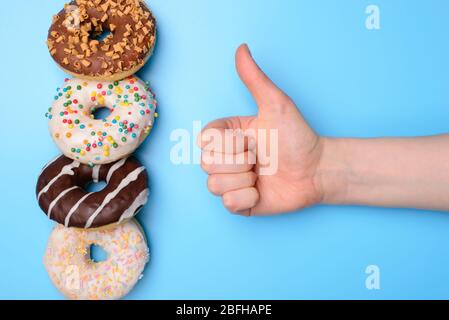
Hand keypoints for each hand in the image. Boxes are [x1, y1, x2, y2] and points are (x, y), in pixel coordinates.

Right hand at [198, 44, 324, 215]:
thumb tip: (241, 48)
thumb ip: (255, 78)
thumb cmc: (297, 136)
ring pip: (214, 185)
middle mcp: (226, 158)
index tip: (252, 140)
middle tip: (260, 158)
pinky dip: (247, 197)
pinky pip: (227, 204)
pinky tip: (261, 190)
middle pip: (207, 164)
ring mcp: (231, 181)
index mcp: (227, 135)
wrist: (316, 170)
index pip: (205, 140)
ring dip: (243, 180)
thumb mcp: (276, 104)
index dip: (228, 143)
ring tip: (261, 174)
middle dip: (239, 161)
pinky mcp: (239, 203)